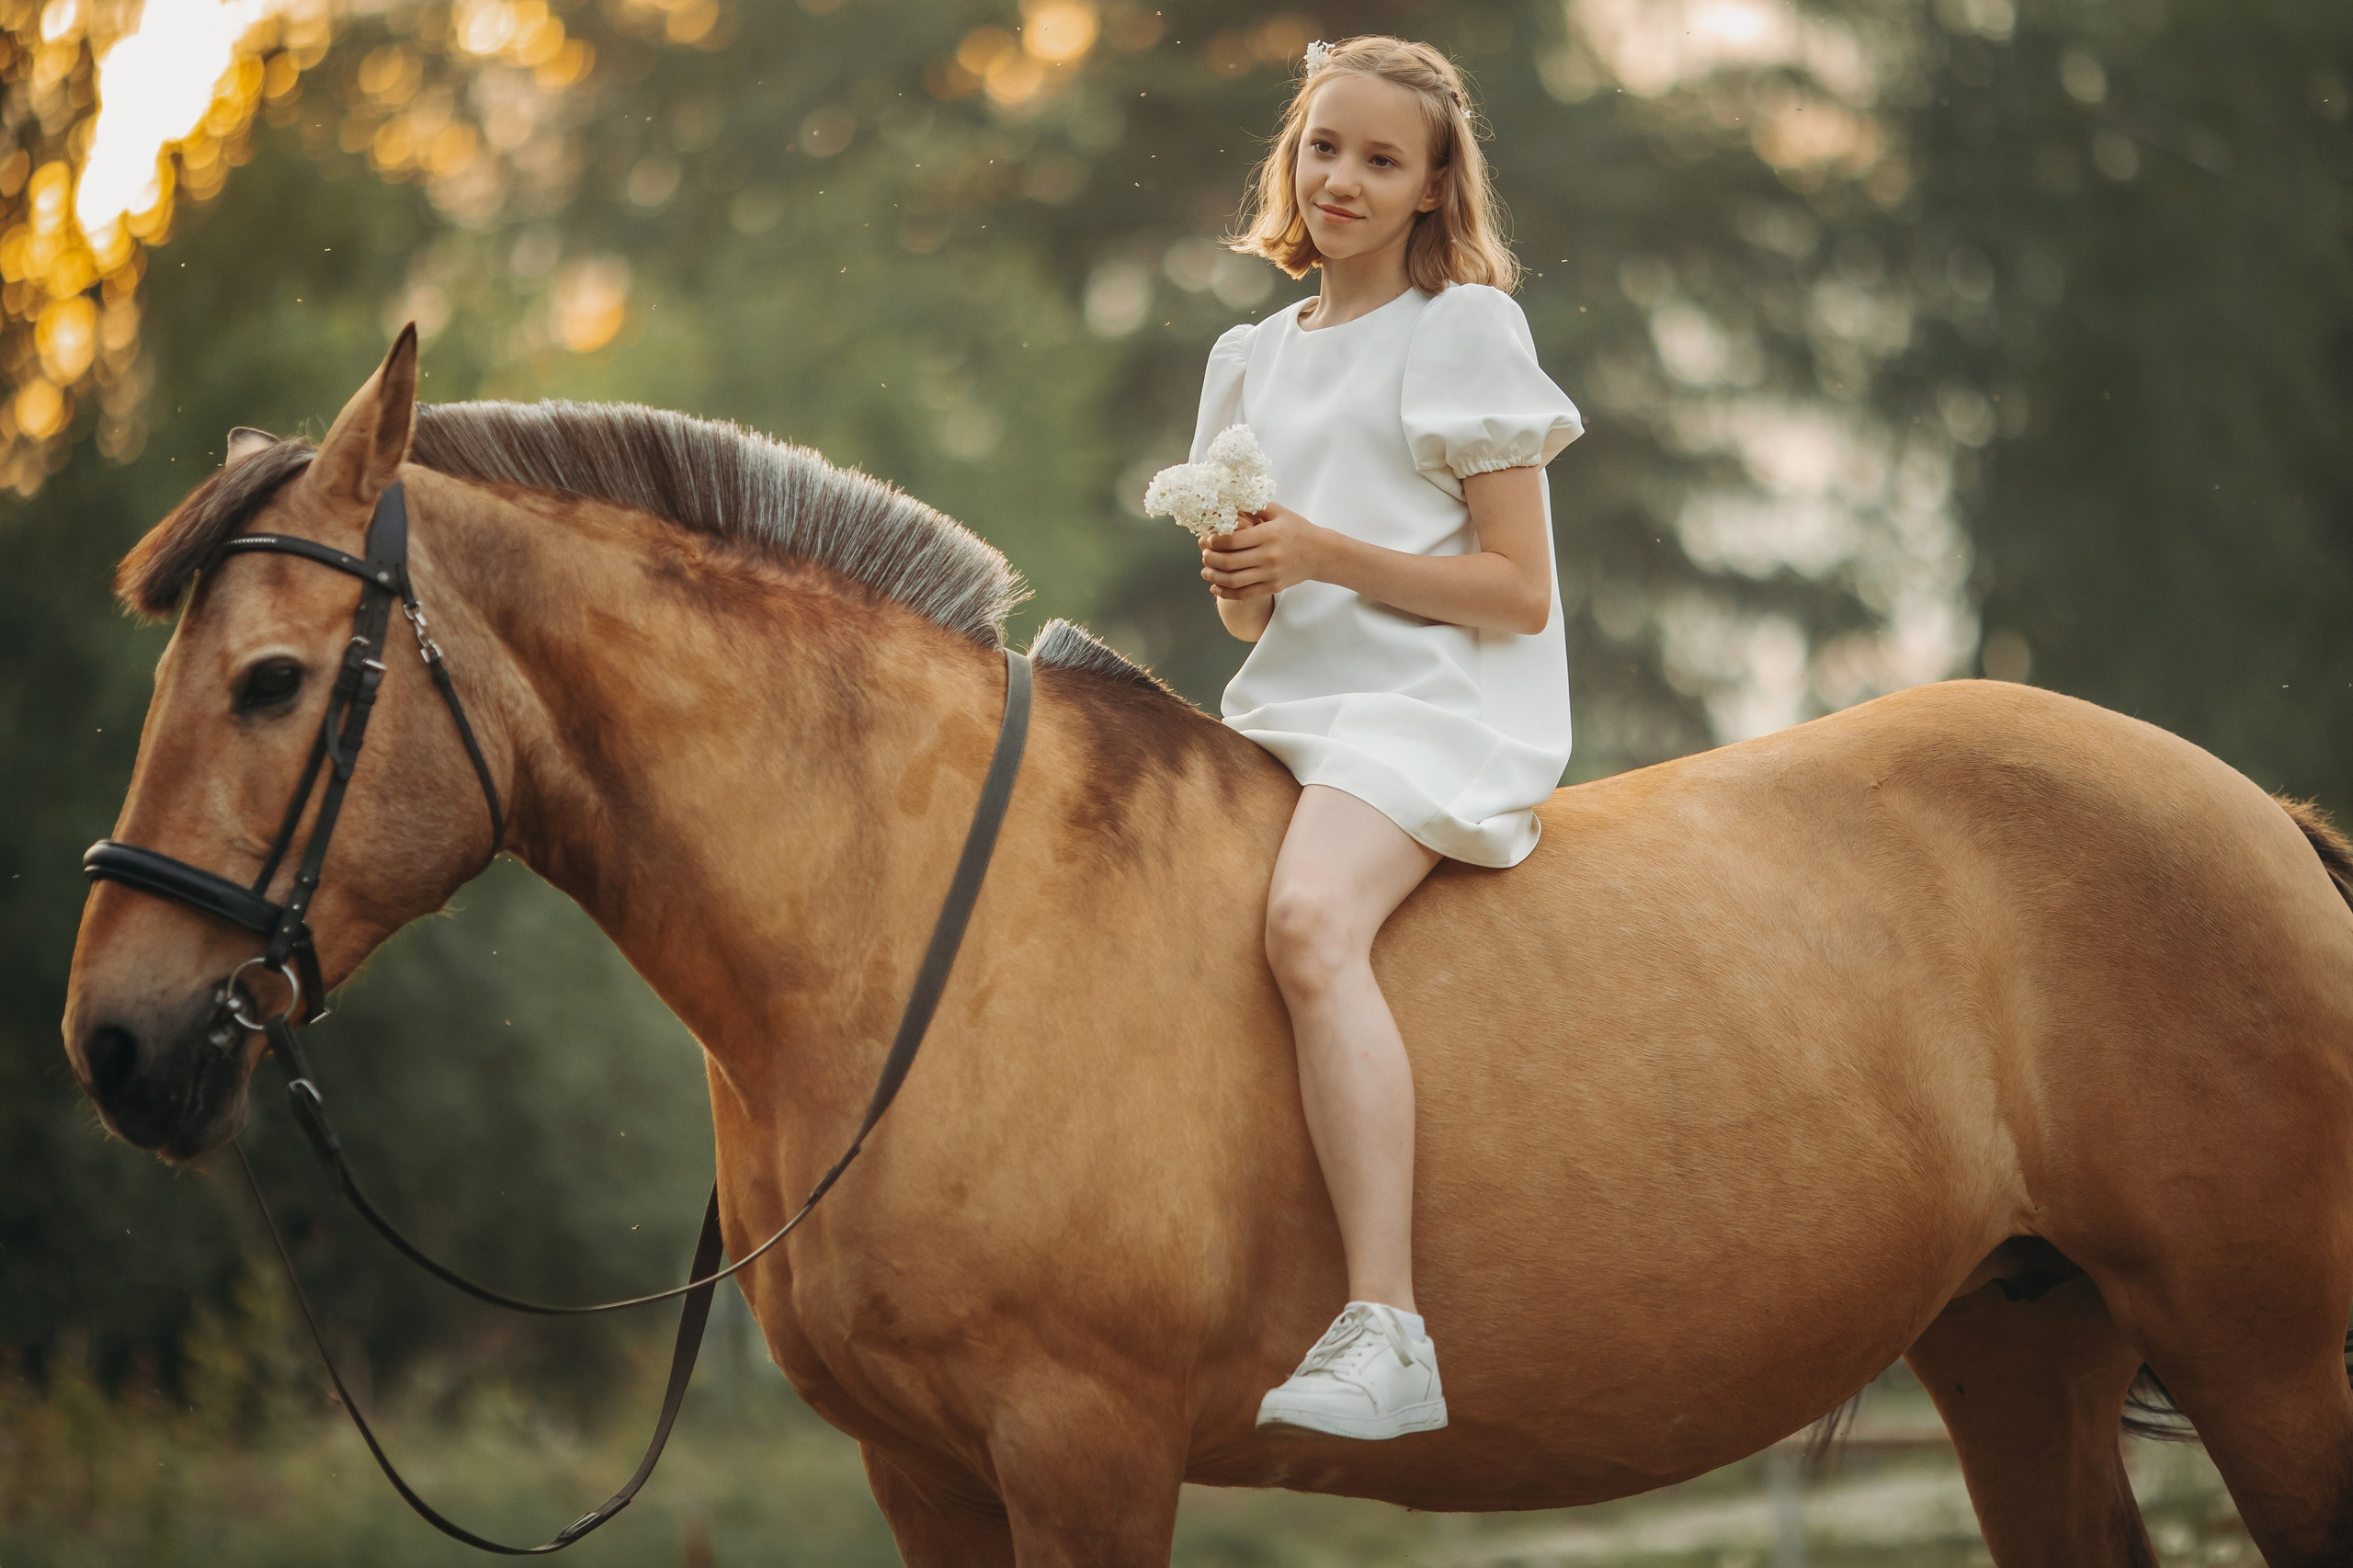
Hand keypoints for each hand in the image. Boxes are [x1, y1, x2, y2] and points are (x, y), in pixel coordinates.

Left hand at [1200, 504, 1325, 599]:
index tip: (1207, 540)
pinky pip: (1244, 593)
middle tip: (1203, 555)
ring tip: (1205, 571)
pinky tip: (1216, 587)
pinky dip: (1226, 593)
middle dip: (1210, 559)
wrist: (1320, 554)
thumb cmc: (1298, 530)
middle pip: (1229, 562)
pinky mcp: (1272, 587)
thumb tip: (1228, 502)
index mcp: (1268, 535)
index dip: (1214, 542)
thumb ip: (1254, 506)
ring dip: (1214, 577)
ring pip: (1233, 580)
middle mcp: (1268, 556)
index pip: (1232, 541)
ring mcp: (1270, 574)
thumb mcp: (1279, 513)